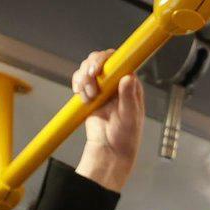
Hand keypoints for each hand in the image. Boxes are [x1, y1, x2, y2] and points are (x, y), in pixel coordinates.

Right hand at [73, 49, 144, 191]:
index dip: (107, 59)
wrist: (109, 150)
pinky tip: (82, 95)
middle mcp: (116, 82)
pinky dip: (78, 83)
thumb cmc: (125, 137)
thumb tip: (128, 78)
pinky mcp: (90, 93)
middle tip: (90, 78)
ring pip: (89, 67)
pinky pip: (81, 79)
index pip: (120, 61)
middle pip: (101, 59)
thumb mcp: (130, 118)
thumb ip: (129, 98)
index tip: (98, 69)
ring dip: (84, 77)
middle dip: (92, 66)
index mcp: (130, 85)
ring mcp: (102, 87)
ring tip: (89, 96)